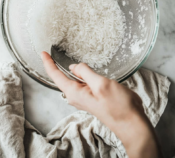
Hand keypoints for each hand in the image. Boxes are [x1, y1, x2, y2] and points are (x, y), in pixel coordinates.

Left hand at [41, 52, 162, 157]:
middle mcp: (76, 95)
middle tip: (49, 52)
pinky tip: (82, 69)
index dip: (48, 63)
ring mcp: (84, 97)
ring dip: (68, 69)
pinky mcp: (93, 96)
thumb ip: (85, 73)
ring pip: (73, 79)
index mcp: (74, 92)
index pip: (56, 75)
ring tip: (62, 58)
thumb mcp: (100, 84)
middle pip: (61, 77)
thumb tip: (74, 66)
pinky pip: (82, 82)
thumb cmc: (117, 105)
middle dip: (55, 65)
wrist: (131, 122)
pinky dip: (80, 74)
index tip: (42, 52)